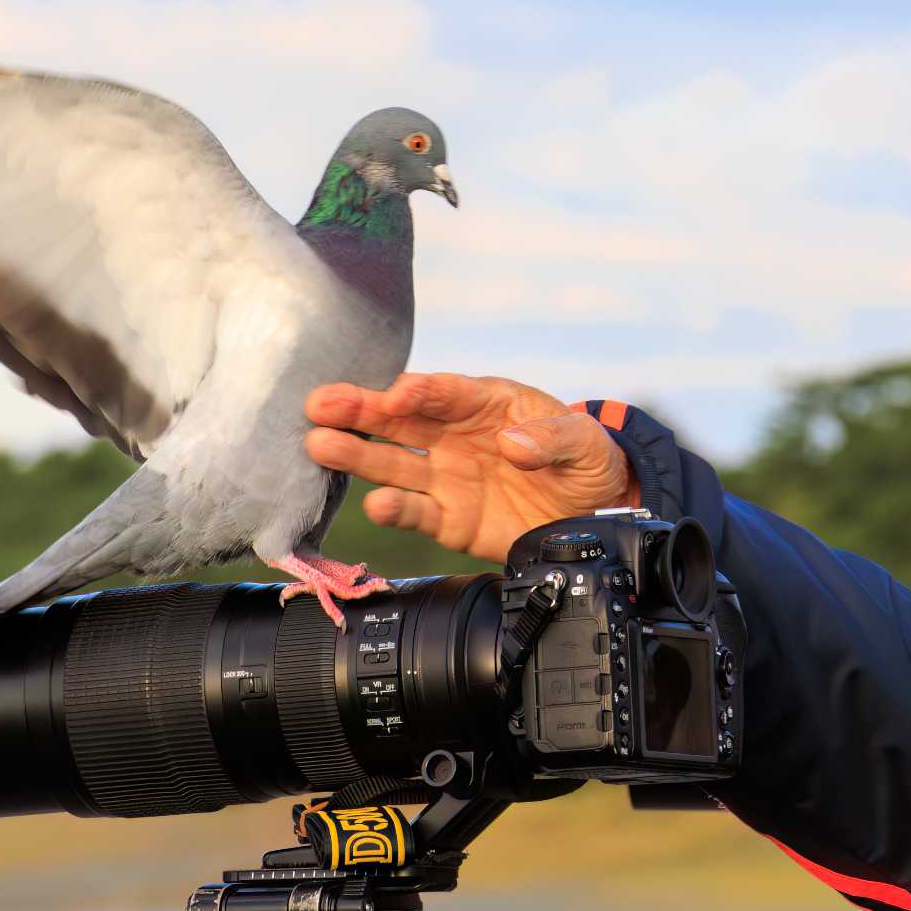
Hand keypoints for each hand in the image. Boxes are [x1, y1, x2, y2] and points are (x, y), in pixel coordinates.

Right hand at [305, 373, 639, 563]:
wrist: (591, 514)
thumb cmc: (585, 460)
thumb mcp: (584, 442)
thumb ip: (553, 438)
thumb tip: (513, 445)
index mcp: (484, 403)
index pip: (445, 391)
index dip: (418, 390)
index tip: (394, 394)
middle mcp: (454, 436)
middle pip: (400, 420)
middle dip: (360, 410)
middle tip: (320, 404)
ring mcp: (446, 478)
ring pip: (393, 464)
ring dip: (357, 455)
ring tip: (319, 446)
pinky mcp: (447, 520)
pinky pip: (415, 513)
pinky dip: (394, 510)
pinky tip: (376, 505)